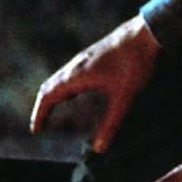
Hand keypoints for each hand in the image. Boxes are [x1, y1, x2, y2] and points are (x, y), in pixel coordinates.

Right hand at [30, 15, 161, 152]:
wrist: (145, 33)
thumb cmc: (134, 64)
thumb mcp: (123, 97)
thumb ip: (111, 124)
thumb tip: (99, 148)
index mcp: (77, 76)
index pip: (49, 96)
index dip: (40, 114)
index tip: (36, 130)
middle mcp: (75, 66)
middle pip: (49, 86)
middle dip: (43, 107)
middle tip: (41, 124)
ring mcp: (83, 59)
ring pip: (59, 78)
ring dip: (53, 95)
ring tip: (53, 111)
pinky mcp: (92, 55)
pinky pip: (70, 73)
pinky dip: (64, 86)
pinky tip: (76, 92)